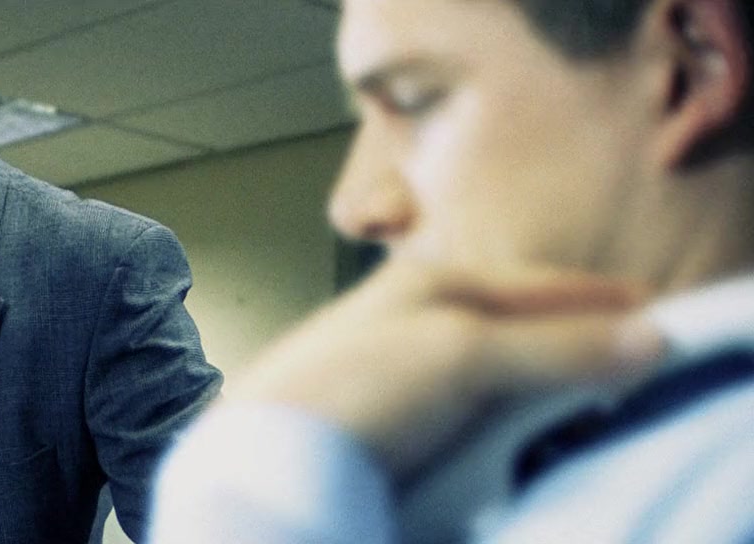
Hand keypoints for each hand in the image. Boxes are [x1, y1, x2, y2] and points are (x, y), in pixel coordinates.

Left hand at [227, 259, 664, 474]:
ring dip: (536, 375)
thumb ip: (553, 346)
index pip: (542, 283)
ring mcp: (399, 356)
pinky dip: (500, 406)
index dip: (602, 301)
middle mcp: (415, 308)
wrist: (270, 455)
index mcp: (433, 279)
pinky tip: (508, 425)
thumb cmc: (351, 391)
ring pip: (493, 358)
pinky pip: (466, 396)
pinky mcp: (389, 404)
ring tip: (578, 396)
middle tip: (627, 361)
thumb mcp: (462, 358)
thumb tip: (645, 336)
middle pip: (518, 317)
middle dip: (573, 337)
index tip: (655, 319)